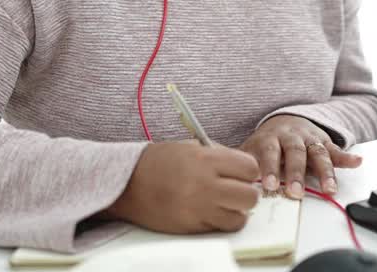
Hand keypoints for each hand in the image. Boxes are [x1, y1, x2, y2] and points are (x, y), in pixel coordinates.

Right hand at [107, 141, 259, 232]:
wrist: (127, 183)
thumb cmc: (158, 162)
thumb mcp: (190, 147)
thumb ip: (219, 156)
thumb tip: (245, 169)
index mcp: (206, 160)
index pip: (250, 168)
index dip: (249, 171)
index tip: (242, 172)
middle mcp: (205, 185)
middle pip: (250, 196)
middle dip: (247, 193)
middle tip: (237, 190)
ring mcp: (198, 209)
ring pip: (239, 218)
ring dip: (236, 211)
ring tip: (225, 204)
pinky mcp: (191, 227)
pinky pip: (220, 228)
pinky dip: (221, 222)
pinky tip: (211, 212)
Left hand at [240, 115, 362, 199]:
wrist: (286, 120)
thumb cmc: (266, 142)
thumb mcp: (251, 148)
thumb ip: (241, 161)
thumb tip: (224, 175)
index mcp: (271, 138)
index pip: (270, 152)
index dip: (270, 168)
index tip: (270, 186)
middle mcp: (292, 136)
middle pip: (296, 153)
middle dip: (297, 173)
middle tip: (296, 192)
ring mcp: (310, 138)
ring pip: (318, 153)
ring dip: (325, 171)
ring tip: (330, 188)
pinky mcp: (324, 142)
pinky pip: (336, 149)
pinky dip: (347, 157)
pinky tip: (357, 161)